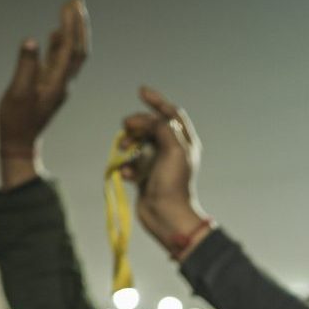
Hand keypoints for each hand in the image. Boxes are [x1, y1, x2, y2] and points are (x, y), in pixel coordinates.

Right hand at [0, 0, 89, 186]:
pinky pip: (60, 61)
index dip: (72, 25)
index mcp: (58, 82)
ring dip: (72, 31)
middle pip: (78, 48)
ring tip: (69, 9)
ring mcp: (58, 83)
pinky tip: (56, 33)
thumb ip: (25, 66)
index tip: (71, 4)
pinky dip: (61, 44)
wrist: (19, 143)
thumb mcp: (17, 93)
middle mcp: (63, 82)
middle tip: (76, 0)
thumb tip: (30, 41)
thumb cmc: (16, 121)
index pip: (71, 48)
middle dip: (78, 24)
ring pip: (71, 53)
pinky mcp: (50, 86)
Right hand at [120, 87, 211, 257]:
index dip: (157, 101)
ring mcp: (157, 163)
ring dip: (128, 144)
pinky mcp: (144, 175)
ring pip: (137, 143)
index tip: (140, 91)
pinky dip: (126, 166)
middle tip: (126, 127)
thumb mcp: (173, 149)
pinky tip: (127, 175)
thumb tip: (144, 119)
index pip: (171, 113)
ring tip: (123, 150)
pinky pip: (130, 163)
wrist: (166, 216)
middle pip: (150, 125)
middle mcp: (172, 150)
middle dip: (137, 124)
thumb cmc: (174, 183)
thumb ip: (160, 127)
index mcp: (184, 141)